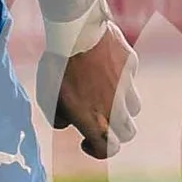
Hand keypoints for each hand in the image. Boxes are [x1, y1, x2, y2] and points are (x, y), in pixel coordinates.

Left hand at [38, 23, 140, 160]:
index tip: (86, 141)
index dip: (98, 150)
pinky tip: (105, 66)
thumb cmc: (58, 66)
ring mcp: (127, 86)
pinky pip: (130, 78)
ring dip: (122, 106)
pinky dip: (121, 78)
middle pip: (128, 132)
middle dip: (116, 132)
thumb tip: (66, 123)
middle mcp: (116, 108)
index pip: (108, 149)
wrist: (76, 32)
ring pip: (134, 107)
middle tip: (101, 120)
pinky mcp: (132, 66)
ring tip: (106, 94)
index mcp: (95, 120)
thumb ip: (58, 117)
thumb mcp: (47, 97)